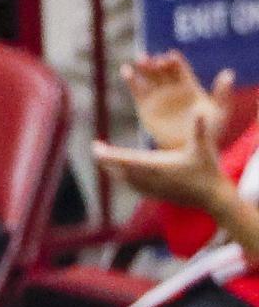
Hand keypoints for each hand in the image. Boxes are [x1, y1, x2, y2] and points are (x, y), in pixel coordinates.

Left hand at [94, 110, 234, 216]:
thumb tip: (199, 110)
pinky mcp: (151, 194)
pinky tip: (117, 174)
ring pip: (123, 179)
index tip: (95, 147)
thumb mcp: (204, 147)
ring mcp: (148, 189)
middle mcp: (148, 179)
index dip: (108, 154)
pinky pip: (131, 186)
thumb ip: (199, 129)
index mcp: (156, 166)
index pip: (126, 159)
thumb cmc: (208, 170)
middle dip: (106, 160)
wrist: (210, 197)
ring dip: (112, 169)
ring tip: (102, 159)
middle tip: (95, 149)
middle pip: (119, 170)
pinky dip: (121, 178)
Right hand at [123, 51, 233, 152]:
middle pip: (162, 70)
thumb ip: (223, 93)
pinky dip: (131, 80)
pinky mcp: (144, 108)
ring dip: (143, 67)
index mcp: (188, 85)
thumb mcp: (220, 111)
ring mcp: (157, 97)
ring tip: (140, 60)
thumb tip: (228, 74)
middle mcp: (171, 88)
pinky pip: (136, 91)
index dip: (174, 62)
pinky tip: (126, 70)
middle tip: (153, 59)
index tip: (170, 57)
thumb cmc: (207, 132)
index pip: (180, 69)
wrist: (187, 149)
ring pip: (148, 77)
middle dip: (157, 62)